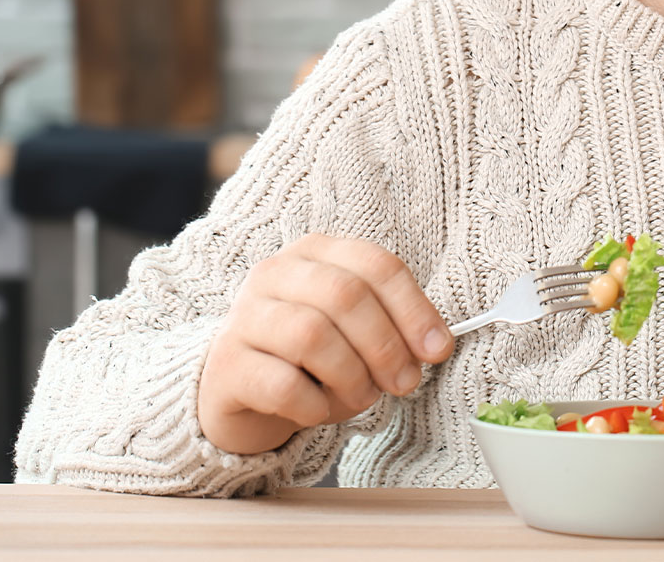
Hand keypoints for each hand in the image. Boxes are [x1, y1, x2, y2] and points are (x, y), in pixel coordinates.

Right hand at [197, 234, 452, 454]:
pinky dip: (313, 404)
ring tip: (361, 397)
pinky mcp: (226, 364)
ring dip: (351, 376)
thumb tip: (435, 345)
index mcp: (316, 252)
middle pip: (346, 295)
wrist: (237, 392)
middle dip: (385, 345)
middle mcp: (275, 273)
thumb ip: (393, 328)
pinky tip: (318, 411)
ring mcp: (244, 316)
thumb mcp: (354, 332)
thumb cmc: (310, 359)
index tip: (437, 350)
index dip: (414, 308)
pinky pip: (282, 384)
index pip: (376, 265)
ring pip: (312, 335)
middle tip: (404, 383)